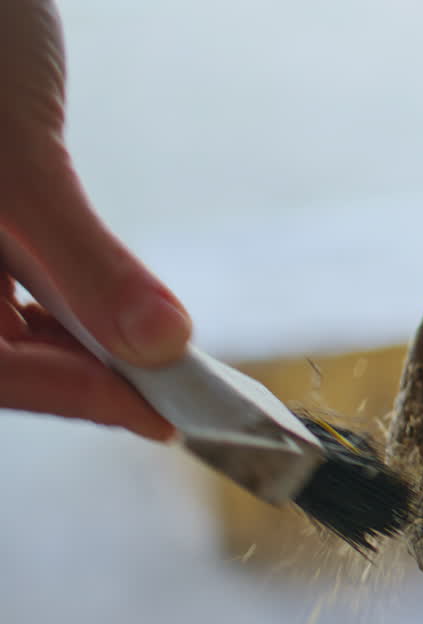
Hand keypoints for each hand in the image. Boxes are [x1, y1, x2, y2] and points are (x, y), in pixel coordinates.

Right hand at [0, 0, 190, 440]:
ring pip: (0, 332)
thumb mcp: (19, 169)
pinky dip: (51, 304)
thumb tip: (160, 345)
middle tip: (169, 392)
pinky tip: (93, 311)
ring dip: (73, 344)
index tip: (165, 418)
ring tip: (146, 357)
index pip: (0, 376)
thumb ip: (88, 266)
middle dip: (83, 379)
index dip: (85, 402)